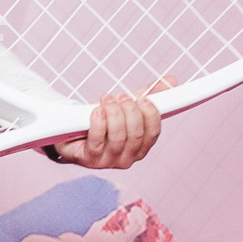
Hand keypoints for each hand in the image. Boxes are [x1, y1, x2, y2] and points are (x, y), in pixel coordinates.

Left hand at [46, 77, 174, 171]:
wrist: (71, 133)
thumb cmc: (103, 122)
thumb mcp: (126, 107)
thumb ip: (147, 95)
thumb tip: (171, 81)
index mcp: (140, 146)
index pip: (153, 133)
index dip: (151, 114)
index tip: (144, 98)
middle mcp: (127, 157)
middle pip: (137, 134)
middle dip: (130, 111)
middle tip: (121, 96)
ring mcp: (109, 160)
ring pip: (119, 137)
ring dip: (114, 113)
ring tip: (107, 99)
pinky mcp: (90, 159)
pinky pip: (98, 141)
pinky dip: (99, 122)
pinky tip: (97, 111)